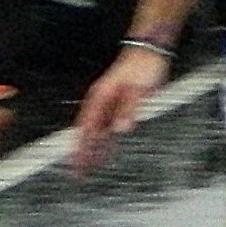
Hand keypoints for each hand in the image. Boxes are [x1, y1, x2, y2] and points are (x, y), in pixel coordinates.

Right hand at [74, 46, 169, 174]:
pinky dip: (107, 144)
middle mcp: (102, 103)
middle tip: (78, 174)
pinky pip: (110, 131)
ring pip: (98, 134)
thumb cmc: (143, 66)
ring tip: (88, 170)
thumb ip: (129, 108)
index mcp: (100, 97)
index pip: (85, 128)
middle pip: (88, 134)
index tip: (75, 163)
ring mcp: (110, 106)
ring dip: (93, 152)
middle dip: (82, 154)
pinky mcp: (121, 108)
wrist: (151, 52)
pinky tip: (107, 155)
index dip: (79, 147)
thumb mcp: (138, 88)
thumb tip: (121, 128)